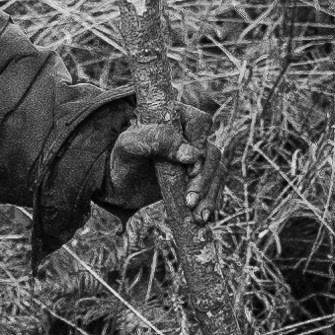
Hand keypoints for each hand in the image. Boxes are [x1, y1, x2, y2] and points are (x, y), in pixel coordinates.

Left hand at [104, 86, 225, 221]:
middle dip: (204, 179)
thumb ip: (156, 140)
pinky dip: (212, 201)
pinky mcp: (198, 176)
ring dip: (210, 194)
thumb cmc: (120, 158)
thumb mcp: (129, 145)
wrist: (117, 185)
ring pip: (217, 170)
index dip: (200, 144)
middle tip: (190, 201)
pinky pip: (215, 185)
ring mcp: (196, 157)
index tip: (189, 169)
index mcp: (175, 117)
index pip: (200, 122)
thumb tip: (191, 154)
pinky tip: (202, 217)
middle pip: (212, 152)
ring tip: (197, 216)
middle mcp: (190, 135)